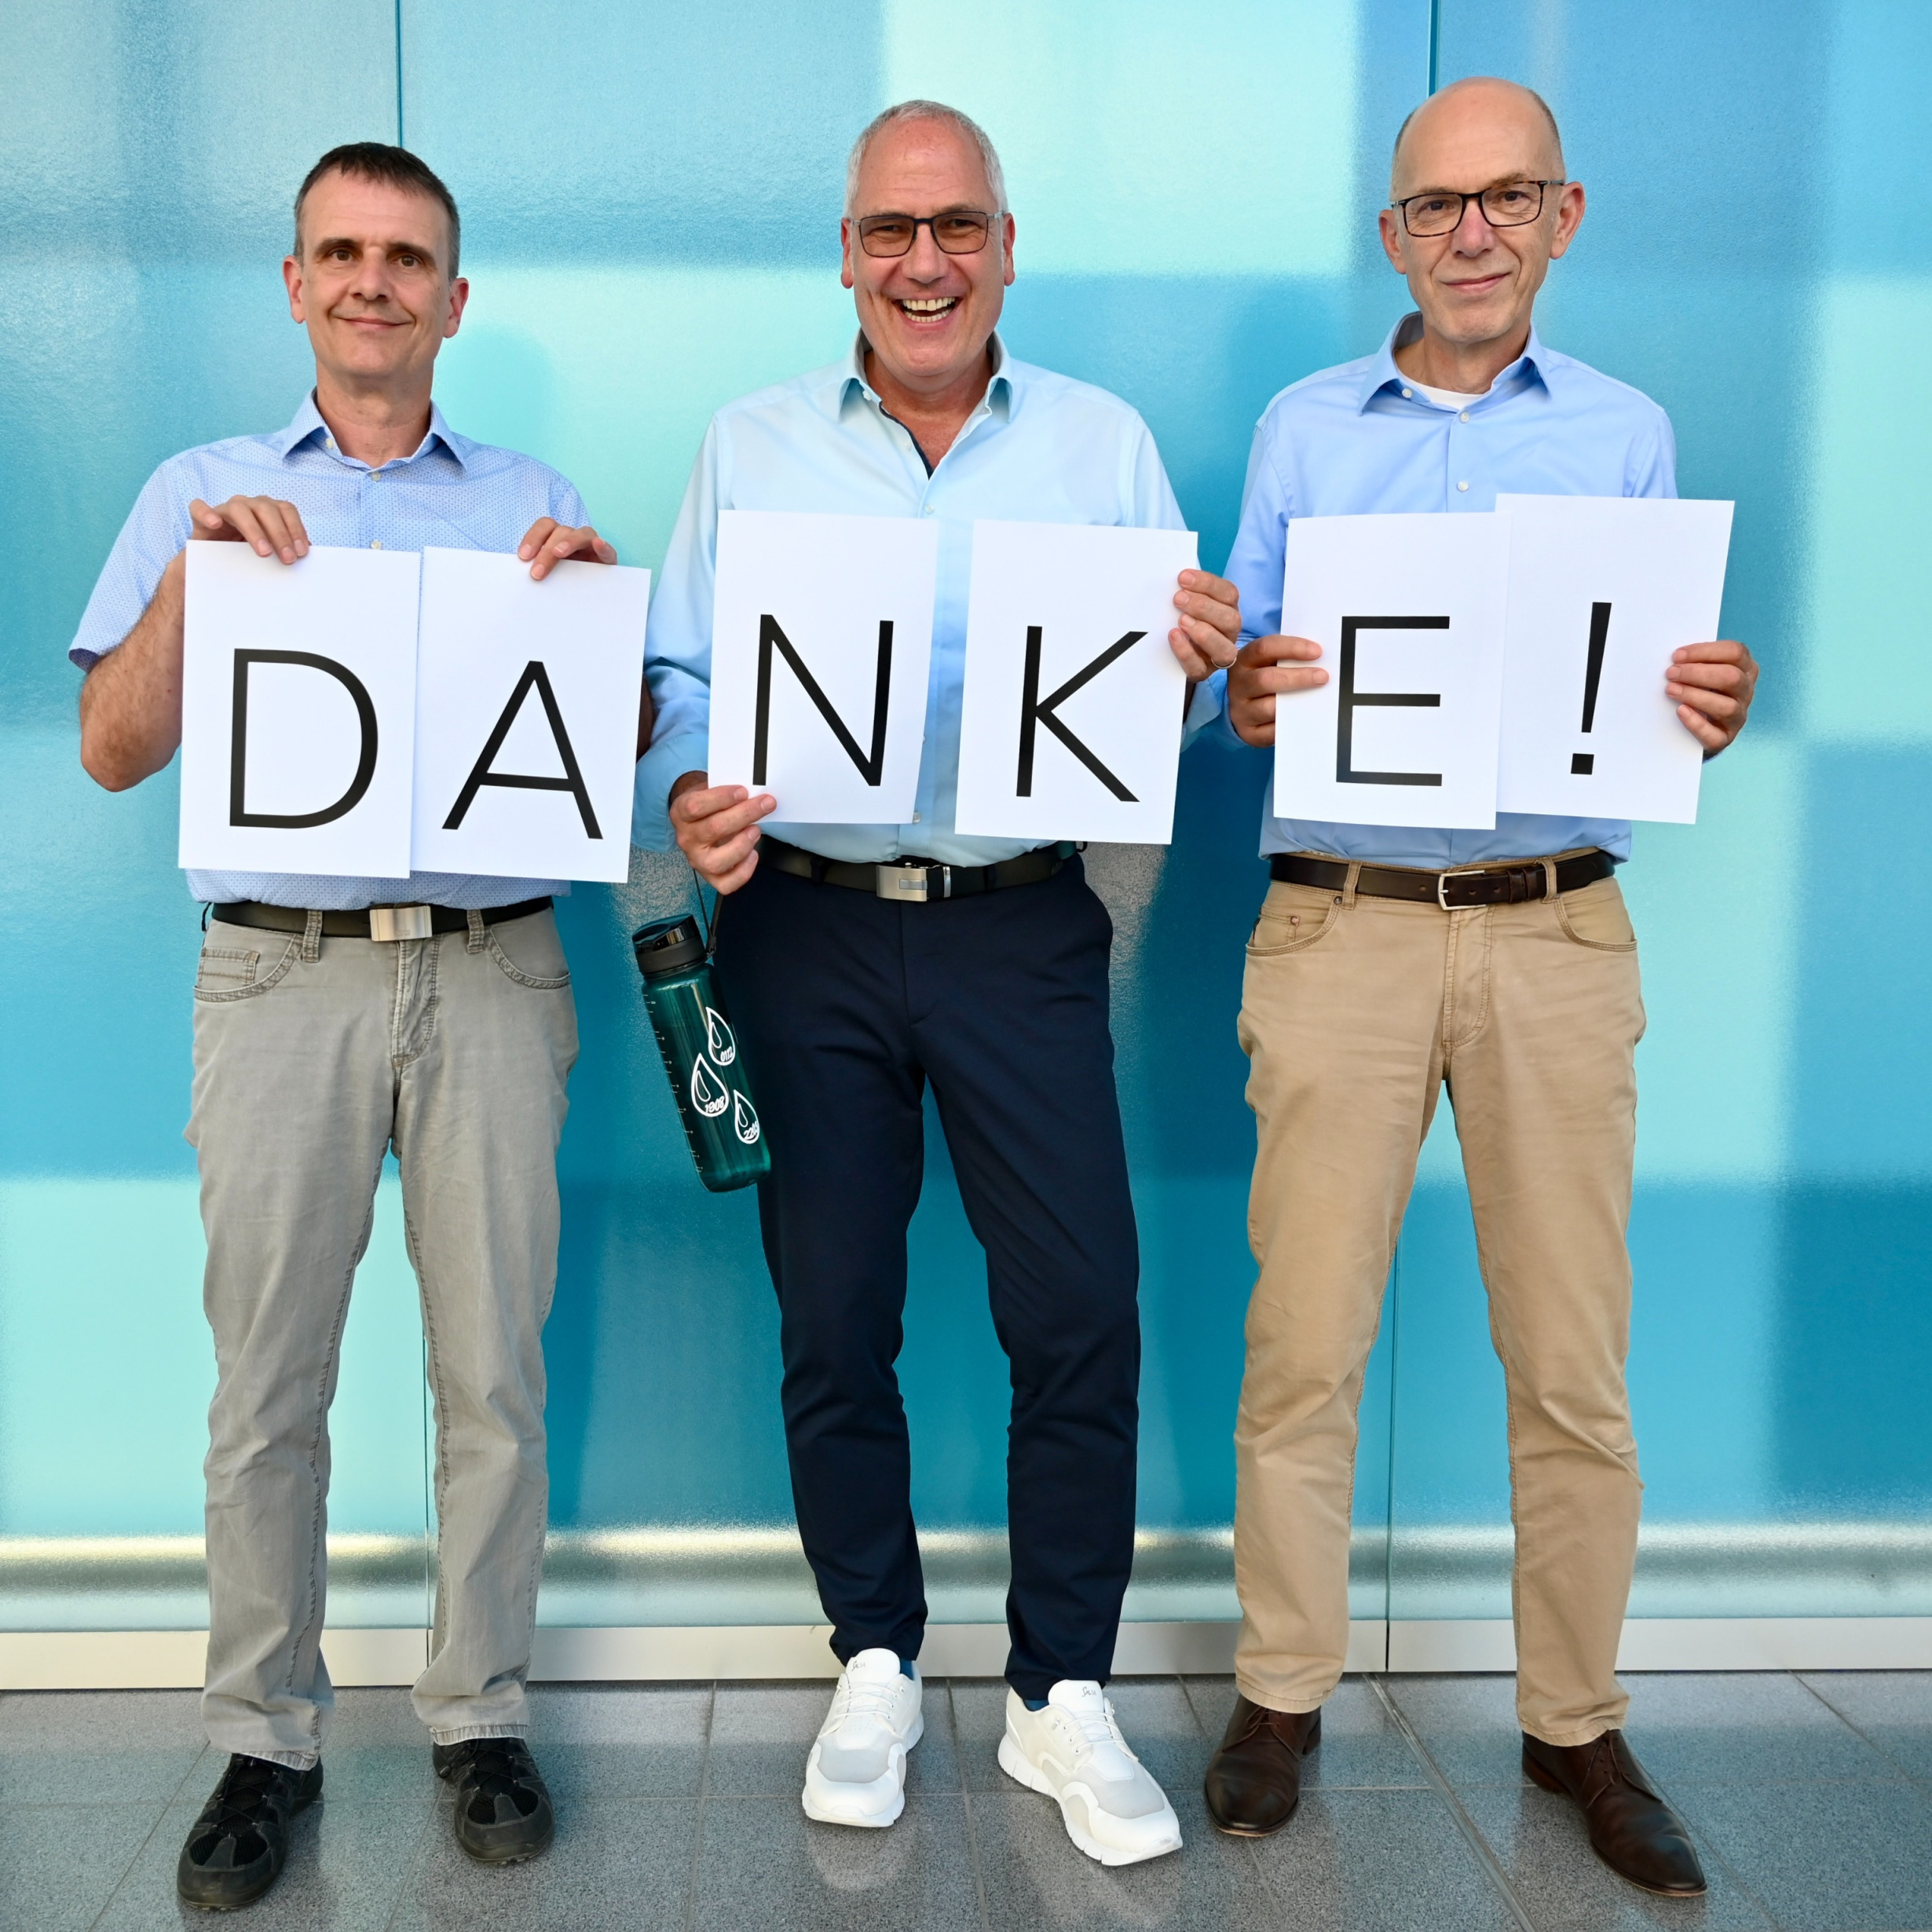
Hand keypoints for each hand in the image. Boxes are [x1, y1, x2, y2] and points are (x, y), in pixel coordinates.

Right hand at [188, 495, 309, 563]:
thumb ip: (286, 549)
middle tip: (289, 558)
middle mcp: (248, 505)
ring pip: (239, 508)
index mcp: (268, 510)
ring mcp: (225, 509)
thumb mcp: (271, 552)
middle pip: (267, 509)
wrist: (214, 562)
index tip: (303, 552)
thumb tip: (309, 555)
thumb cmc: (248, 554)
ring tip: (264, 552)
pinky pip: (199, 508)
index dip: (296, 529)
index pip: (286, 510)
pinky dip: (206, 513)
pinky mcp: (201, 518)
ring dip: (254, 530)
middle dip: (281, 534)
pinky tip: (215, 524)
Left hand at [518, 518, 616, 580]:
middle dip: (546, 550)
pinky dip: (603, 546)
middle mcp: (573, 538)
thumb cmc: (564, 583)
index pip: (544, 527)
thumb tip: (520, 576)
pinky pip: (607, 549)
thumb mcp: (548, 575)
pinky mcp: (607, 558)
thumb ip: (538, 569)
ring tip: (559, 554)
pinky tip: (598, 545)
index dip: (533, 538)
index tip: (523, 557)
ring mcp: (591, 546)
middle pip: (560, 531)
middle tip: (537, 573)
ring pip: (582, 534)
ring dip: (569, 542)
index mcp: (557, 538)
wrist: (592, 598)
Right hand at [671, 770, 774, 893]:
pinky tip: (753, 854)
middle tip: (765, 804)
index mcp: (681, 813)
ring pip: (717, 861)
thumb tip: (754, 792)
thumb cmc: (707, 805)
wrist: (695, 822)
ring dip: (742, 845)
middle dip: (744, 814)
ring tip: (756, 830)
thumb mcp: (708, 790)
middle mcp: (686, 839)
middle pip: (713, 829)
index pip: (695, 806)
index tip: (743, 791)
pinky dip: (743, 872)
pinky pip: (726, 884)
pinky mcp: (709, 877)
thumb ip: (725, 791)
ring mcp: (696, 860)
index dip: (721, 798)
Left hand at [1168, 569, 1241, 680]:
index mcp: (1229, 608)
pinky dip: (1186, 652)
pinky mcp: (1202, 672)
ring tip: (1181, 620)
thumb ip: (1188, 588)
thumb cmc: (1182, 616)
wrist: (1171, 649)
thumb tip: (1179, 575)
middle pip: (1231, 620)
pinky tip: (1174, 636)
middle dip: (1204, 607)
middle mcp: (1229, 632)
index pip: (1229, 593)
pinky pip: (1199, 667)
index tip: (1183, 577)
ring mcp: (1218, 655)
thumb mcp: (1187, 598)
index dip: (1207, 584)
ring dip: (1203, 632)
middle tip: (1178, 599)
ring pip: (1224, 649)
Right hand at [1228, 634, 1327, 746]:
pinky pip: (1272, 732)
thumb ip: (1289, 658)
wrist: (1248, 707)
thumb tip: (1320, 659)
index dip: (1292, 648)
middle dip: (1298, 677)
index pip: (1265, 648)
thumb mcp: (1271, 662)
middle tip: (1323, 677)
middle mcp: (1239, 685)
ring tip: (1318, 700)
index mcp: (1244, 661)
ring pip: (1268, 708)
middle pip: (1265, 679)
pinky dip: (1290, 726)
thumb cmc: (1268, 679)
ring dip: (1296, 704)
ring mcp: (1241, 711)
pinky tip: (1305, 719)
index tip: (1317, 652)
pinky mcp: (1248, 732)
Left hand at [1666, 640, 1756, 754]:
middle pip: (1732, 677)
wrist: (1694, 728)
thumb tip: (1676, 657)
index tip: (1677, 656)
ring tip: (1671, 690)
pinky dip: (1696, 724)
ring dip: (1695, 696)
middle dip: (1697, 673)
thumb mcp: (1703, 671)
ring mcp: (1738, 716)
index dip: (1705, 651)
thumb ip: (1696, 661)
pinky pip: (1715, 735)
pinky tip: (1681, 711)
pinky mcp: (1725, 738)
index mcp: (1745, 668)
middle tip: (1671, 673)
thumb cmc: (1698, 689)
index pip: (1735, 652)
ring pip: (1727, 706)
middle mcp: (1746, 691)